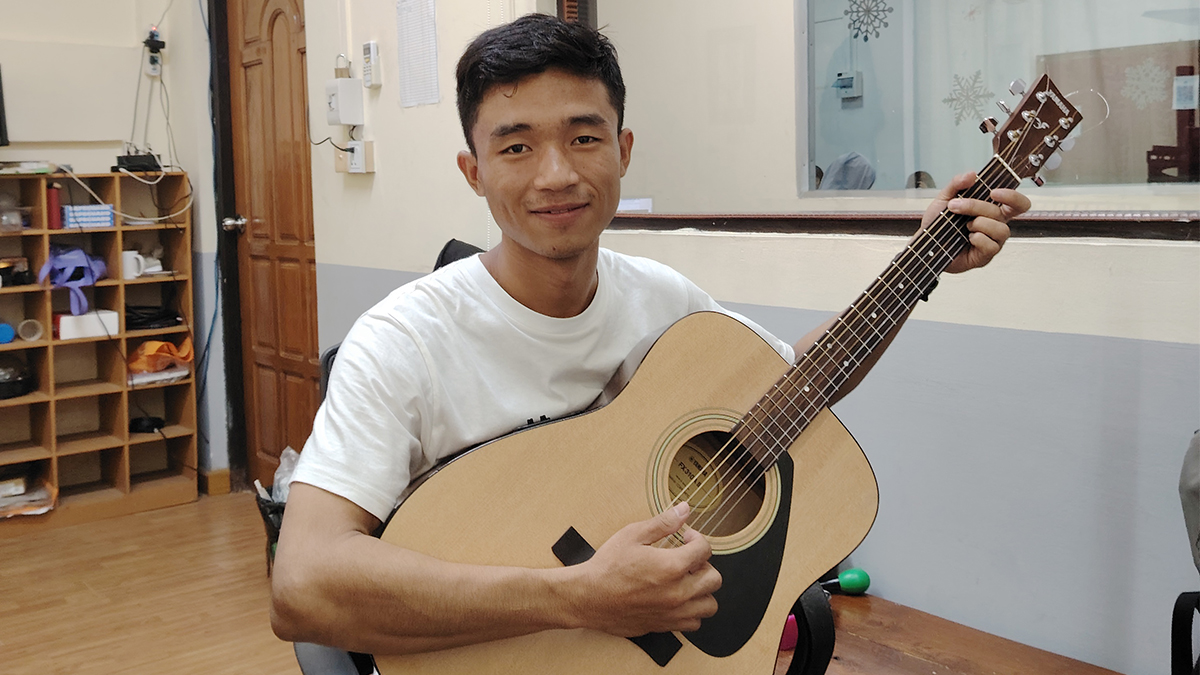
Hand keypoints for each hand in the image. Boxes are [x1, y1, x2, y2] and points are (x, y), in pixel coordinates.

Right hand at [573, 503, 721, 636]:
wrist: (587, 597)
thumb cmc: (607, 567)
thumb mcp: (633, 535)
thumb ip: (663, 523)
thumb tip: (684, 510)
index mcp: (672, 567)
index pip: (705, 550)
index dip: (698, 538)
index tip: (686, 537)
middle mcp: (678, 593)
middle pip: (714, 579)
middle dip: (704, 564)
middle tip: (688, 559)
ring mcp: (672, 613)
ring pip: (709, 605)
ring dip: (703, 590)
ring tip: (687, 581)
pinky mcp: (664, 626)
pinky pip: (693, 623)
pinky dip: (692, 611)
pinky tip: (678, 599)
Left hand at [922, 171, 1030, 273]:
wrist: (925, 244)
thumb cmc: (938, 223)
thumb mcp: (944, 198)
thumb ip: (957, 184)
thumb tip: (972, 174)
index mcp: (991, 210)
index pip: (1017, 203)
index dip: (1012, 196)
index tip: (994, 192)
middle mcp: (995, 225)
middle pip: (1001, 213)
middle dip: (977, 206)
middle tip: (957, 206)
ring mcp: (992, 241)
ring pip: (1001, 230)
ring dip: (980, 224)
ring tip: (965, 226)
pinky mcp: (985, 256)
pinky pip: (991, 246)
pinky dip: (978, 239)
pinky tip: (968, 238)